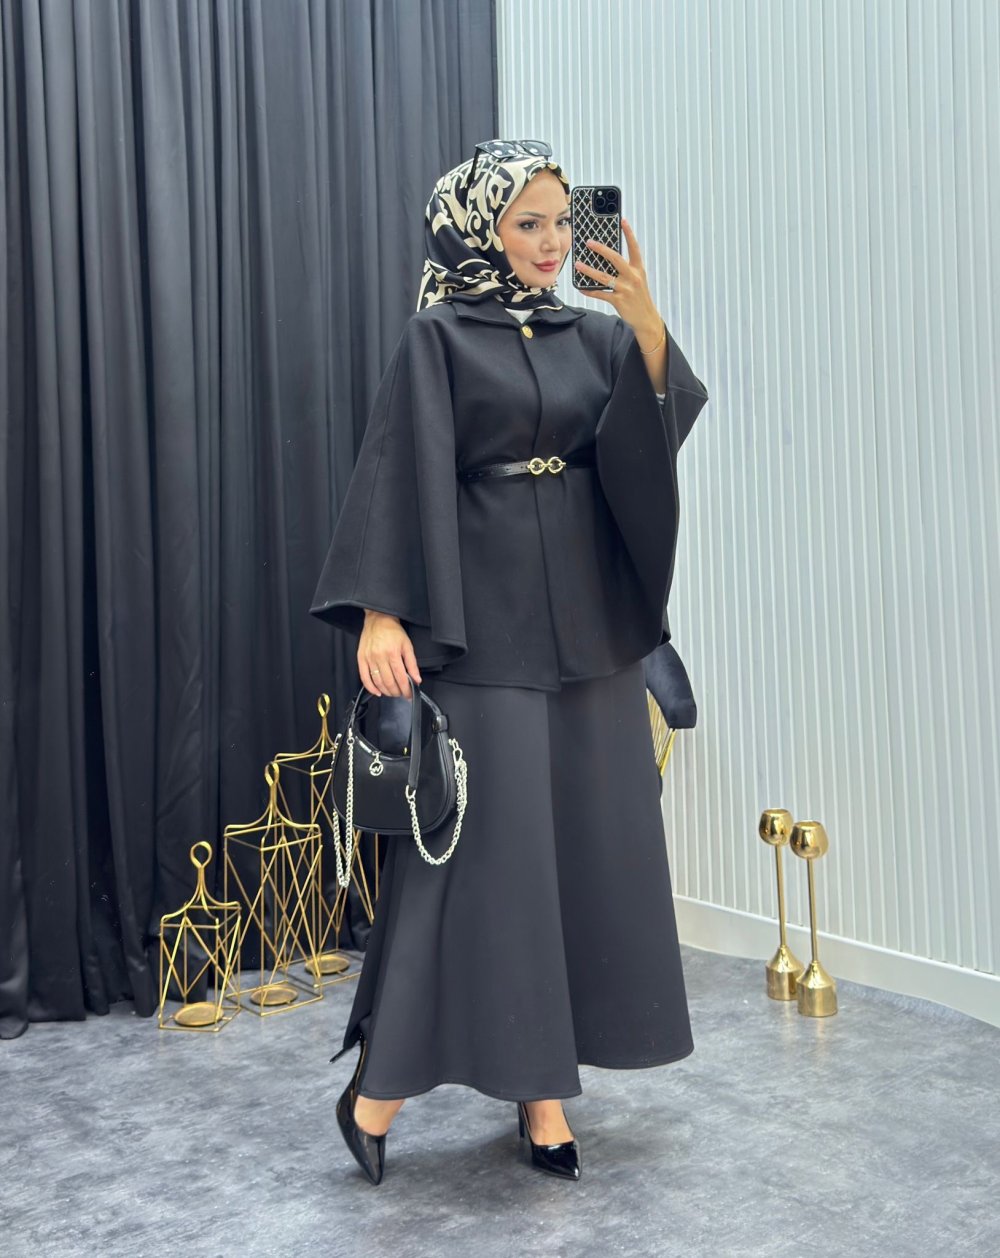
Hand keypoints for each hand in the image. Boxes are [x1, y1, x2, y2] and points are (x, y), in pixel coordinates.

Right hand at [358, 611, 421, 696]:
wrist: (378, 620)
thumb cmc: (393, 631)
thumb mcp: (407, 645)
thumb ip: (412, 664)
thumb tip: (416, 679)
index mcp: (393, 653)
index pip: (400, 677)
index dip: (406, 689)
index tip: (409, 694)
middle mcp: (380, 656)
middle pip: (389, 682)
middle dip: (397, 692)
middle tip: (401, 694)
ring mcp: (369, 658)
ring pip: (377, 682)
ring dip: (386, 691)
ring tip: (392, 692)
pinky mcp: (361, 659)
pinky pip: (364, 677)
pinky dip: (371, 688)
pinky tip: (377, 692)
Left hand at [573, 217, 664, 348]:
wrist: (646, 318)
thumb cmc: (639, 297)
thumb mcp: (637, 280)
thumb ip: (626, 269)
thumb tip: (607, 259)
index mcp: (638, 269)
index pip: (634, 248)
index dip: (629, 234)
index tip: (622, 221)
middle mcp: (633, 277)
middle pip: (616, 259)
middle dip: (601, 249)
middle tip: (589, 242)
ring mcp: (626, 289)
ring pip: (604, 277)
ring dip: (589, 270)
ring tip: (578, 264)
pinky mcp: (619, 301)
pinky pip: (601, 294)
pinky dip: (590, 291)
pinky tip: (581, 287)